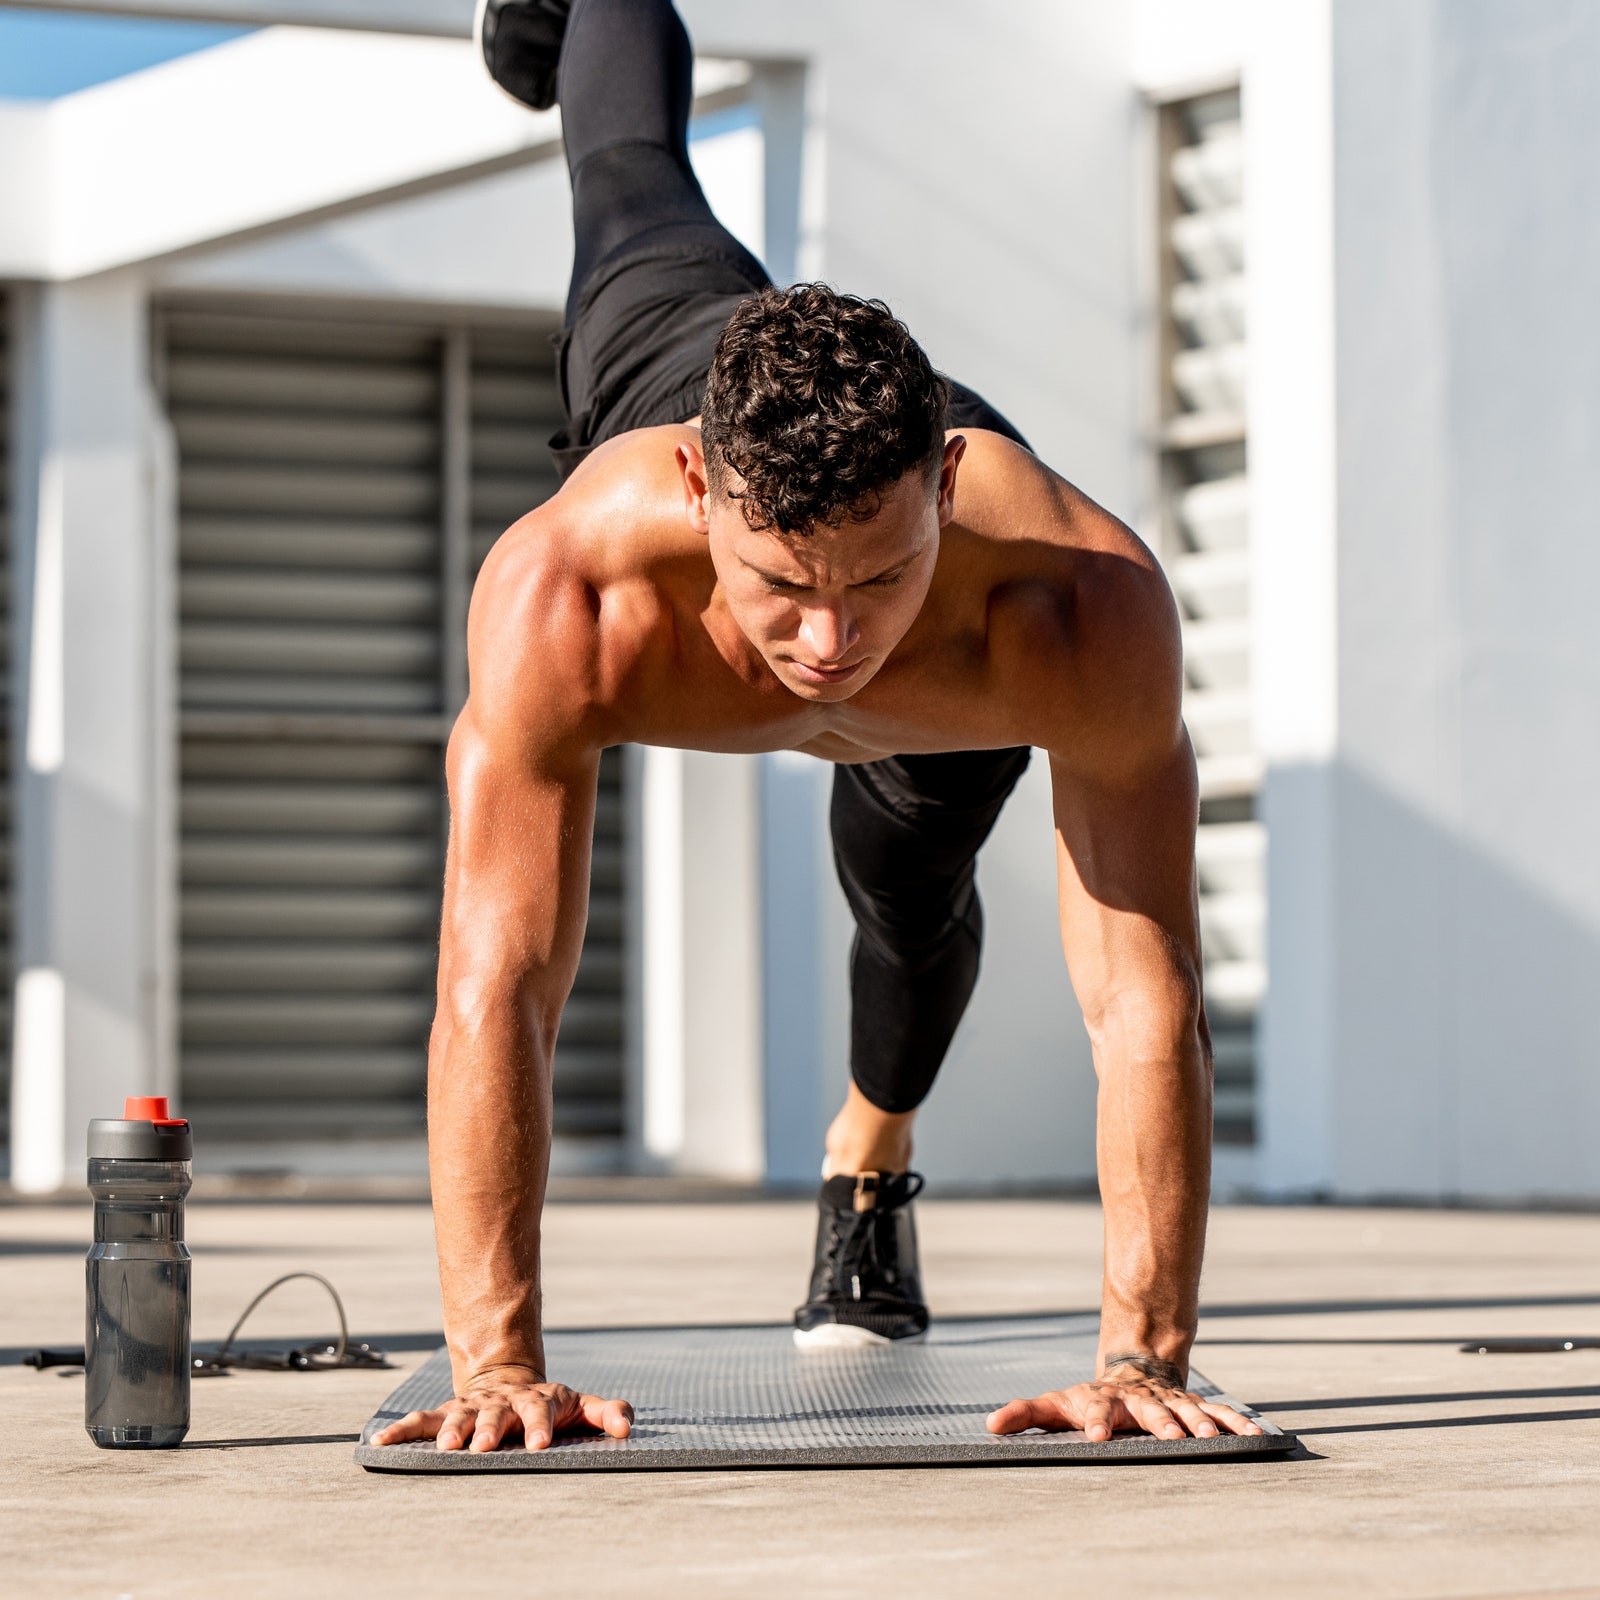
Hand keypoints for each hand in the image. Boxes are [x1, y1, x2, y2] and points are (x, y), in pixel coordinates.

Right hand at [370, 1364, 633, 1452]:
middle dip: (491, 1429)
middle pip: (497, 1414)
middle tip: (485, 1447)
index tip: (539, 1444)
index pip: (540, 1410)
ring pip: (460, 1417)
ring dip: (451, 1431)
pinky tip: (381, 1441)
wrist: (507, 1380)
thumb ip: (605, 1413)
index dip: (539, 1426)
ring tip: (446, 1447)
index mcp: (536, 1400)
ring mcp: (473, 1407)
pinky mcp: (447, 1415)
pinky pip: (422, 1422)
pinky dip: (402, 1430)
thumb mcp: (580, 1407)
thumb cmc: (550, 1406)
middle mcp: (502, 1402)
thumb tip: (626, 1426)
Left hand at [986, 1357, 1262, 1442]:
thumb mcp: (1056, 1404)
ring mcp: (1168, 1402)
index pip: (1096, 1410)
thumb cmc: (1088, 1398)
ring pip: (1187, 1411)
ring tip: (1216, 1440)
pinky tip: (1255, 1435)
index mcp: (1105, 1401)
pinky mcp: (1192, 1406)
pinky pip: (1217, 1414)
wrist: (1133, 1367)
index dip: (1095, 1421)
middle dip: (1162, 1423)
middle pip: (1150, 1411)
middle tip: (1174, 1437)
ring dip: (1201, 1424)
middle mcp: (1139, 1400)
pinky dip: (1235, 1423)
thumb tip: (988, 1425)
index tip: (1095, 1436)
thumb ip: (1025, 1414)